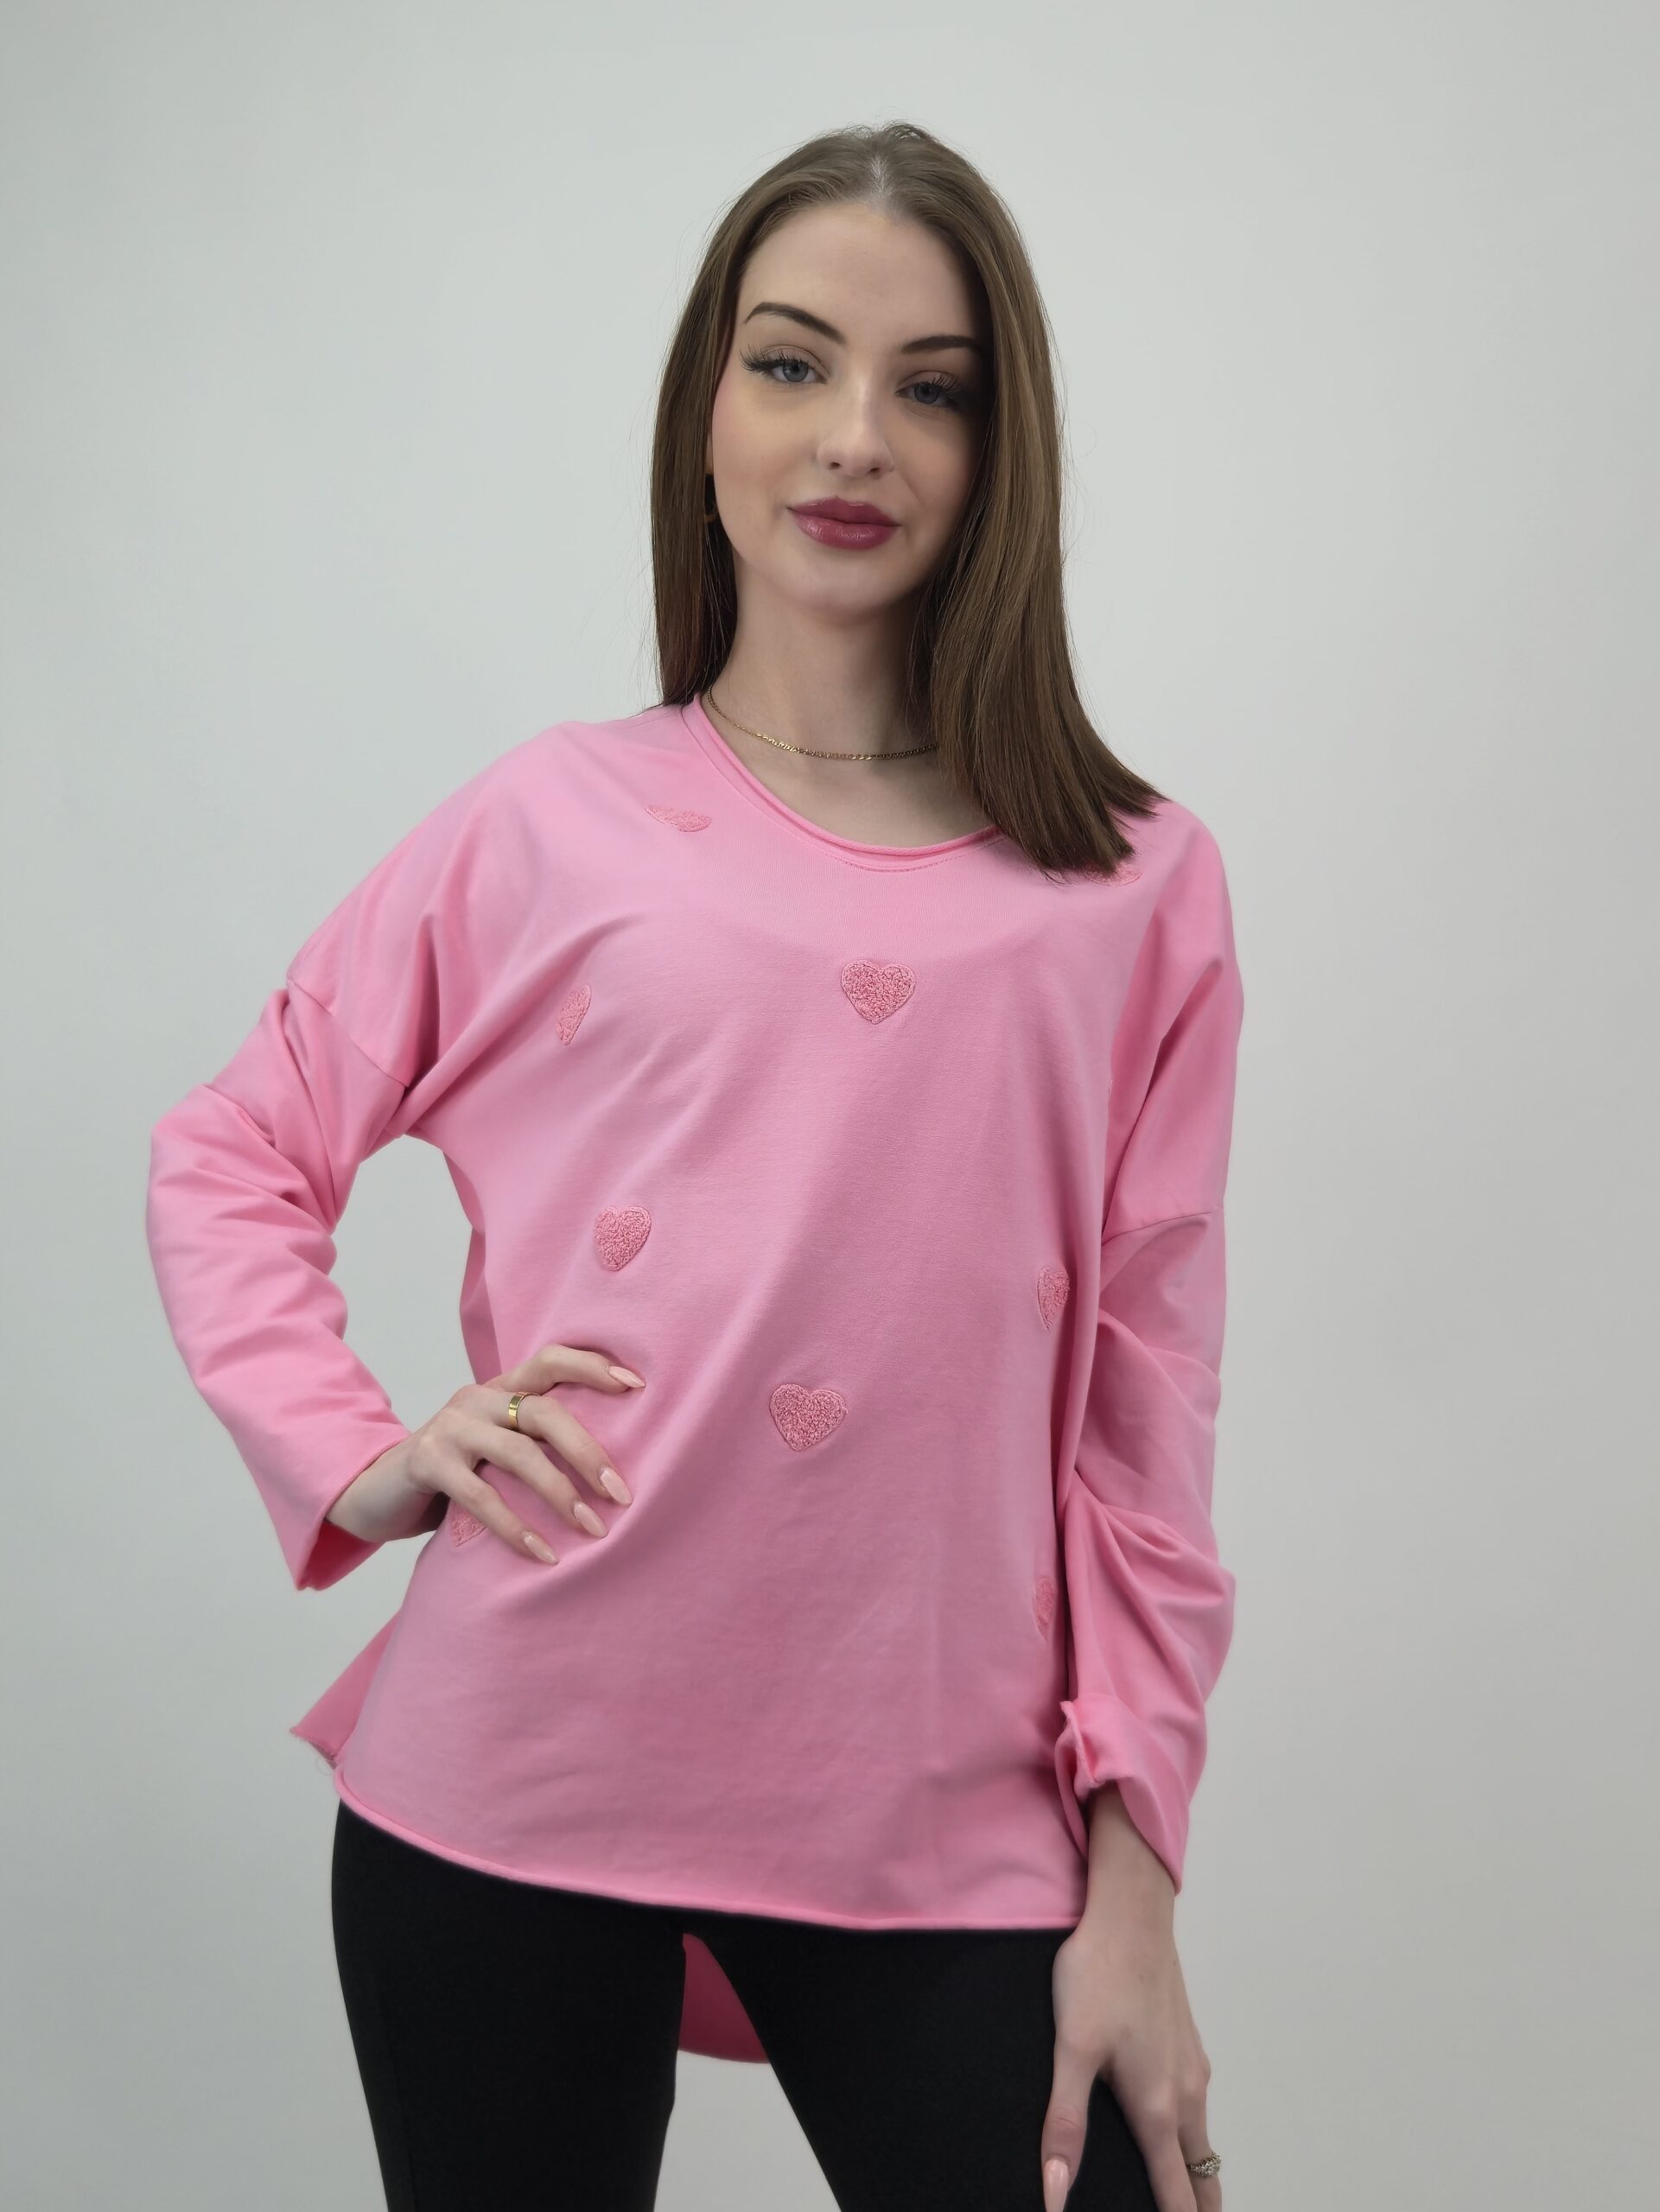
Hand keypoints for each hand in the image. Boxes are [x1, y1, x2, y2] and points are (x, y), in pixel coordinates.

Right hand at [325, 1341, 646, 1564]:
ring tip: (593, 1528)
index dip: (593, 1366)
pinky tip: (543, 1554)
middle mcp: (477, 1398)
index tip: (636, 1386)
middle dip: (589, 1452)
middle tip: (622, 1493)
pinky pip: (481, 1497)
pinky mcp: (427, 1462)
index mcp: (501, 1388)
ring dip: (561, 1494)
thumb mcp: (496, 1447)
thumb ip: (536, 1443)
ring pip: (519, 1454)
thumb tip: (611, 1471)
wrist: (376, 1490)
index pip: (551, 1359)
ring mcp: (450, 1427)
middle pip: (546, 1412)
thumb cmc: (455, 1471)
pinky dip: (516, 1529)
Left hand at [1040, 1902, 1219, 2211]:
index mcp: (1158, 2108)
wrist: (1132, 1914)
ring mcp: (1193, 2067)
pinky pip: (1198, 2106)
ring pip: (1202, 2140)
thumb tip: (1054, 2192)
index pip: (1178, 2195)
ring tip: (1175, 2197)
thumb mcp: (1071, 2050)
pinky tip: (1165, 2128)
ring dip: (1195, 2175)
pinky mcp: (1188, 2043)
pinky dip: (1191, 2136)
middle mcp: (1187, 2094)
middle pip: (1202, 2178)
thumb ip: (1064, 2126)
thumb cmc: (1100, 1975)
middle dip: (1196, 2210)